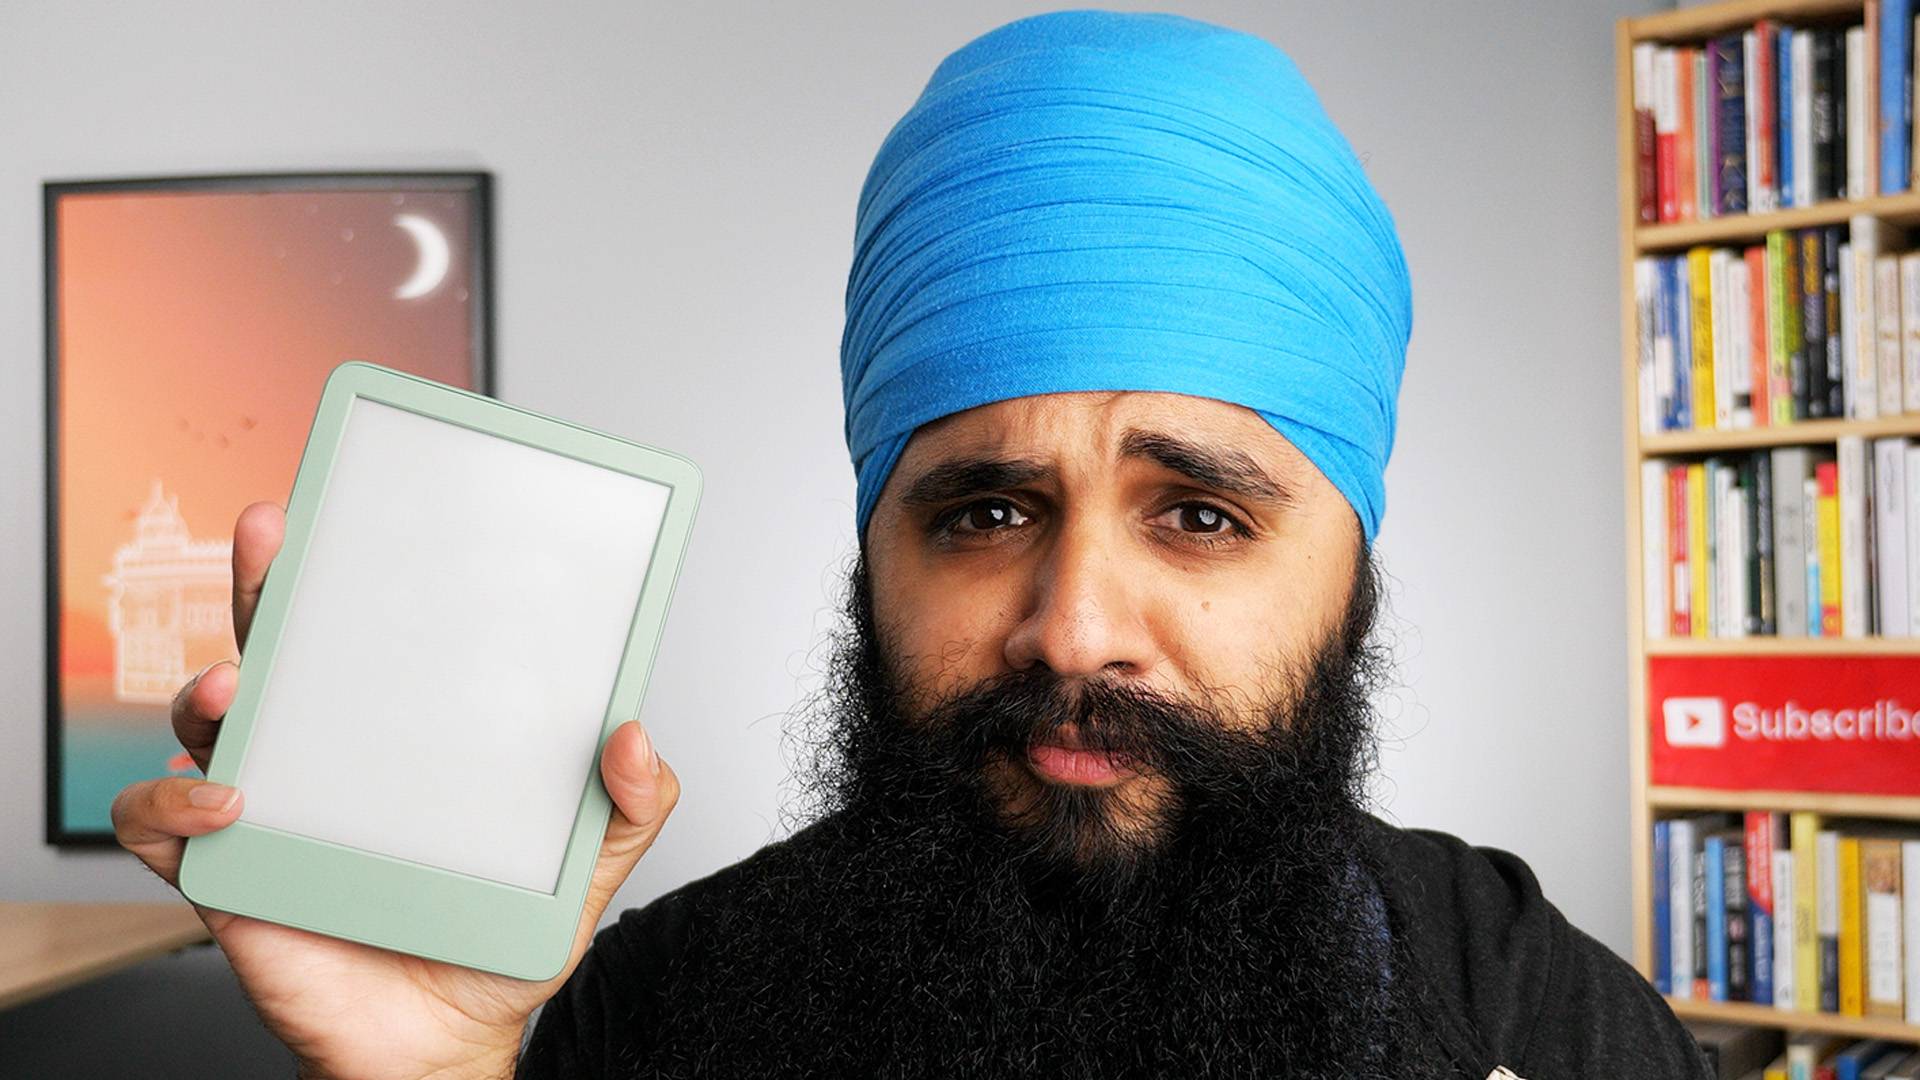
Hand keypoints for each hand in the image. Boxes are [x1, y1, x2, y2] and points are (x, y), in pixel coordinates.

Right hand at [112, 501, 679, 1079]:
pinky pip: (162, 821)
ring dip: (210, 687)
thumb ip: (634, 803)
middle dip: (268, 579)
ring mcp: (273, 807)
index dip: (366, 567)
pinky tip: (225, 797)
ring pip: (209, 717)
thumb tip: (639, 733)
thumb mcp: (589, 864)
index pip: (379, 631)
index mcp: (408, 734)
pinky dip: (173, 799)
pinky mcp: (227, 871)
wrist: (442, 1045)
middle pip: (284, 646)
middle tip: (273, 532)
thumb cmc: (500, 944)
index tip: (369, 505)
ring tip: (236, 686)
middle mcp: (331, 755)